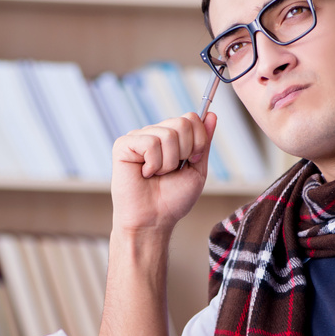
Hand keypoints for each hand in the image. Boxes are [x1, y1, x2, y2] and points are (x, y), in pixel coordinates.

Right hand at [110, 112, 217, 235]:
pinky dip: (153, 164)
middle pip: (182, 122)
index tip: (191, 160)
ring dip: (168, 163)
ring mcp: (137, 137)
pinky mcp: (123, 145)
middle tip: (171, 170)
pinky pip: (150, 143)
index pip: (191, 117)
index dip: (199, 140)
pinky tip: (145, 174)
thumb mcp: (197, 169)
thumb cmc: (172, 200)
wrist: (153, 221)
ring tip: (157, 174)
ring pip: (168, 135)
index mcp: (170, 137)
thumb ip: (203, 142)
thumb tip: (210, 114)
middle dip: (185, 152)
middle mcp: (153, 133)